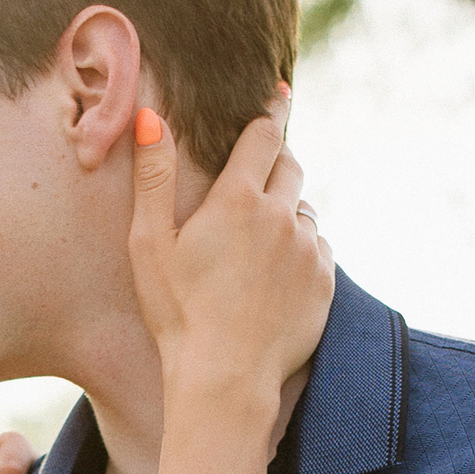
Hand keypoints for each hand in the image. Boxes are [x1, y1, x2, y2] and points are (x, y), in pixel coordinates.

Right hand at [130, 100, 332, 417]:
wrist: (224, 379)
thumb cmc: (177, 313)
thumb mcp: (150, 243)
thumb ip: (153, 175)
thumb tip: (149, 116)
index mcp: (238, 198)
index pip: (264, 134)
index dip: (270, 111)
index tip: (279, 94)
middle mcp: (281, 215)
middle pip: (290, 164)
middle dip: (275, 162)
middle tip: (255, 179)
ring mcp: (308, 249)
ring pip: (303, 209)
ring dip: (285, 212)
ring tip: (256, 244)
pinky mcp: (325, 282)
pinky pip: (318, 248)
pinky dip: (301, 250)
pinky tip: (274, 276)